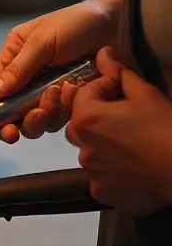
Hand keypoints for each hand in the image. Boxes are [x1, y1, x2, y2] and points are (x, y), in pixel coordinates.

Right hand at [0, 0, 121, 142]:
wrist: (116, 25)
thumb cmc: (76, 24)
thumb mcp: (42, 42)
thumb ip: (18, 69)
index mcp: (12, 58)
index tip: (3, 128)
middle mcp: (26, 78)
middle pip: (13, 114)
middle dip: (25, 119)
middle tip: (38, 116)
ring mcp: (47, 91)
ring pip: (37, 120)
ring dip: (48, 112)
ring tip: (61, 92)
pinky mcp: (68, 101)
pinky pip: (60, 118)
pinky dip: (67, 109)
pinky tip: (76, 89)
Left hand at [66, 47, 171, 213]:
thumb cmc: (165, 128)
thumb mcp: (145, 94)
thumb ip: (118, 73)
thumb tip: (102, 53)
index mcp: (86, 118)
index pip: (84, 94)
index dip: (104, 90)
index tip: (125, 94)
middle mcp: (81, 145)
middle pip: (81, 125)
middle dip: (98, 118)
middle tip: (127, 120)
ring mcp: (90, 172)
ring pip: (90, 152)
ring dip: (104, 146)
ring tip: (132, 145)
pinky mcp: (102, 192)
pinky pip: (100, 177)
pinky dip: (112, 172)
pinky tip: (133, 168)